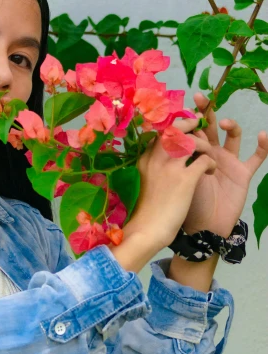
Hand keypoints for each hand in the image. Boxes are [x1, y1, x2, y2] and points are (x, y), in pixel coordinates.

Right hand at [125, 118, 218, 249]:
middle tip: (199, 125)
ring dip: (204, 146)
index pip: (160, 133)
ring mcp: (171, 167)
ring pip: (192, 141)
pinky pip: (204, 160)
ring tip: (207, 156)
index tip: (183, 129)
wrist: (147, 230)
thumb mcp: (142, 181)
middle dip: (189, 124)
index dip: (174, 127)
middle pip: (175, 129)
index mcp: (145, 159)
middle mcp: (156, 158)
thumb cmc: (145, 210)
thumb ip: (151, 166)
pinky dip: (210, 163)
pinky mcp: (185, 180)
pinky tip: (210, 172)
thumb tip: (162, 158)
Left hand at [181, 91, 267, 237]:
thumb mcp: (179, 177)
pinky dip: (264, 146)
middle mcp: (211, 152)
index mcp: (192, 154)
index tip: (181, 105)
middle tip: (200, 97)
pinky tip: (263, 135)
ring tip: (225, 123)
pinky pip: (257, 157)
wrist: (202, 228)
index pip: (190, 130)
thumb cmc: (185, 204)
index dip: (187, 117)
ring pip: (233, 136)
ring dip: (231, 126)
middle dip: (205, 112)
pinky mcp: (243, 173)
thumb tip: (167, 135)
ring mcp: (228, 161)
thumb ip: (177, 157)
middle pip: (209, 127)